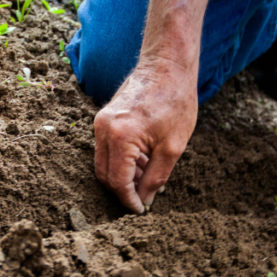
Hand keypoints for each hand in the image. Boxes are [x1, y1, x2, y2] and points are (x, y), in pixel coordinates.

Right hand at [93, 59, 197, 213]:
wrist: (167, 66)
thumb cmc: (175, 101)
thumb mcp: (173, 147)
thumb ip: (156, 177)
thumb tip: (145, 200)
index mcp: (120, 137)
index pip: (118, 181)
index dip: (129, 200)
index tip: (141, 210)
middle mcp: (103, 129)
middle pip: (104, 174)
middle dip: (123, 190)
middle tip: (144, 198)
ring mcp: (100, 122)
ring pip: (104, 162)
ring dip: (123, 175)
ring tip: (149, 176)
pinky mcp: (103, 118)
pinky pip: (106, 148)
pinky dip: (121, 160)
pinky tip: (143, 161)